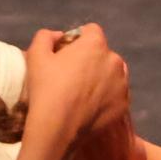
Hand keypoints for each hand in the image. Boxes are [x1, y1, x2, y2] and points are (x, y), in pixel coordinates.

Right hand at [24, 23, 129, 149]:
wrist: (57, 128)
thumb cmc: (46, 88)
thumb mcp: (36, 55)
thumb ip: (46, 36)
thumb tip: (59, 35)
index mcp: (96, 45)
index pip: (91, 31)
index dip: (78, 39)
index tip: (67, 53)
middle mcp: (115, 61)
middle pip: (103, 54)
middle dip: (91, 59)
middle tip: (73, 76)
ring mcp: (122, 84)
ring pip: (113, 74)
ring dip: (102, 78)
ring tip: (83, 93)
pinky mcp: (123, 105)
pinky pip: (116, 95)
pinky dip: (106, 97)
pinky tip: (90, 107)